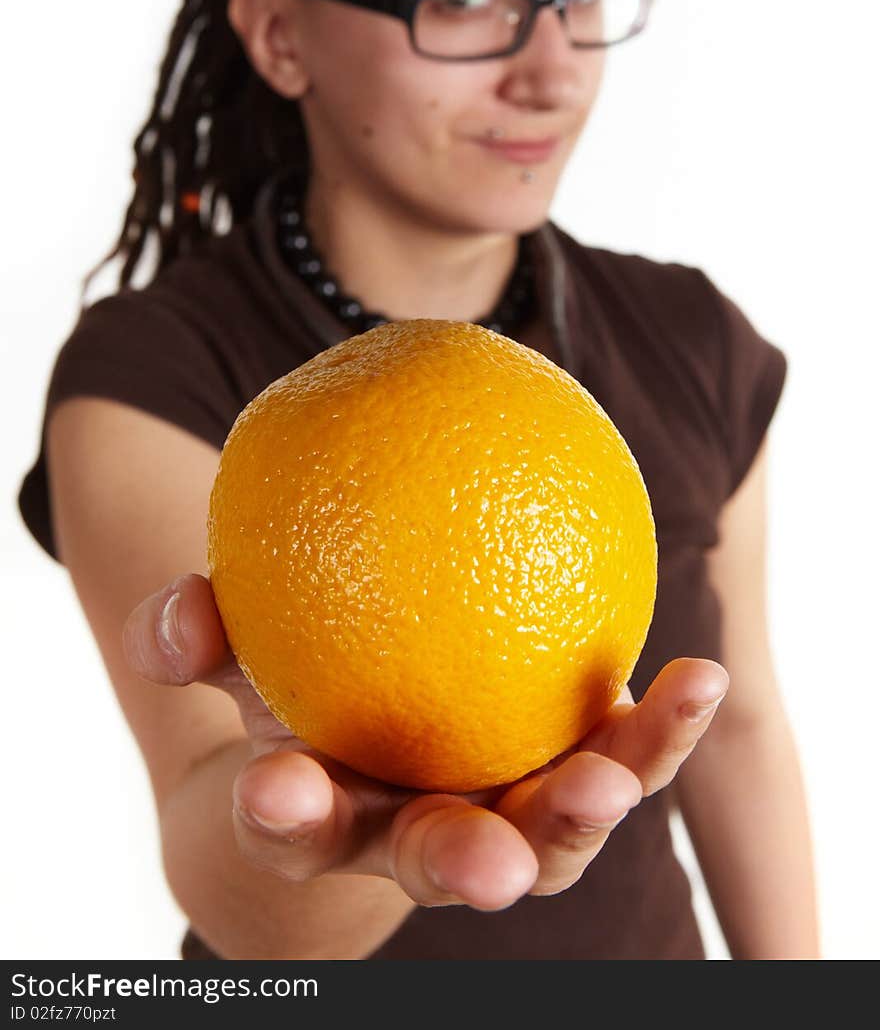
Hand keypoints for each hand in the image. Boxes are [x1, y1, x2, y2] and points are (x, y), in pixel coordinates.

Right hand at [123, 573, 727, 910]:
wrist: (368, 726)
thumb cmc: (292, 682)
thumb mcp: (237, 651)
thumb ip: (196, 630)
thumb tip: (176, 614)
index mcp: (328, 808)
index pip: (297, 822)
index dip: (285, 812)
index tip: (278, 785)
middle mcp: (417, 831)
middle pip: (439, 861)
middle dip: (463, 868)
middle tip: (491, 865)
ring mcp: (502, 813)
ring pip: (549, 835)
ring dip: (588, 812)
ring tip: (621, 774)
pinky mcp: (569, 775)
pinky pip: (620, 757)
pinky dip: (659, 731)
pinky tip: (700, 680)